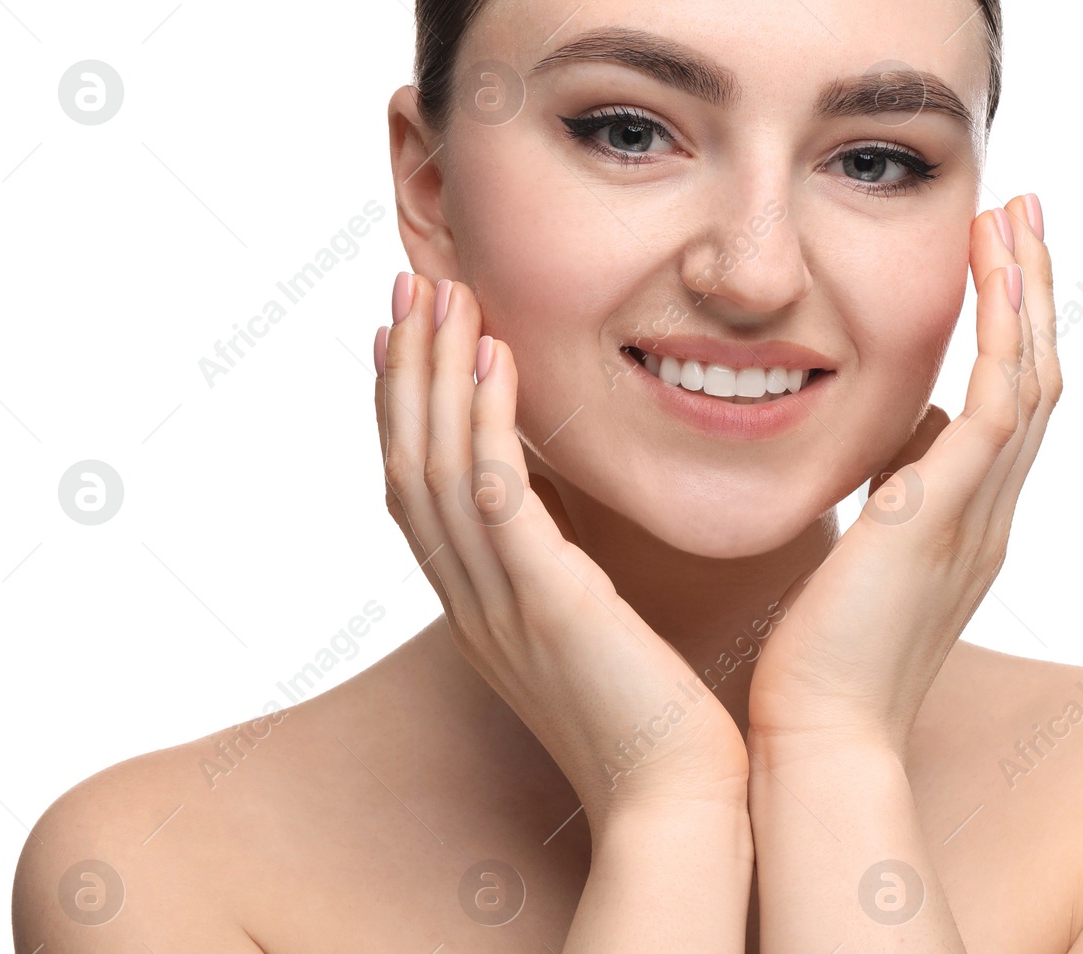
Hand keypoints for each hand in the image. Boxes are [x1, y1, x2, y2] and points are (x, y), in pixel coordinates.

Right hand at [374, 274, 750, 826]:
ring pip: (437, 466)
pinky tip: (496, 357)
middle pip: (407, 463)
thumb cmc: (653, 713)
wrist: (680, 799)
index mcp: (476, 605)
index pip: (416, 488)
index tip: (402, 333)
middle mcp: (468, 601)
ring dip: (434, 373)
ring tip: (443, 293)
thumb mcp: (588, 624)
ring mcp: (498, 603)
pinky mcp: (545, 601)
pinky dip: (486, 421)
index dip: (402, 405)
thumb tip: (571, 507)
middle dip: (404, 368)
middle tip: (407, 284)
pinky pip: (497, 495)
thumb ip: (564, 564)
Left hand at [746, 193, 1061, 760]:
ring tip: (1014, 214)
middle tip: (1024, 211)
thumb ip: (895, 492)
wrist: (818, 735)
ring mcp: (981, 512)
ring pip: (1030, 377)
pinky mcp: (950, 511)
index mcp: (969, 521)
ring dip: (1026, 291)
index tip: (996, 257)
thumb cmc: (822, 657)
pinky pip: (1003, 403)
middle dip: (1031, 290)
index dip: (1009, 328)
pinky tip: (995, 269)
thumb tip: (906, 433)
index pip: (1007, 404)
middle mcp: (991, 512)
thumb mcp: (867, 555)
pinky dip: (1006, 332)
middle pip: (1035, 376)